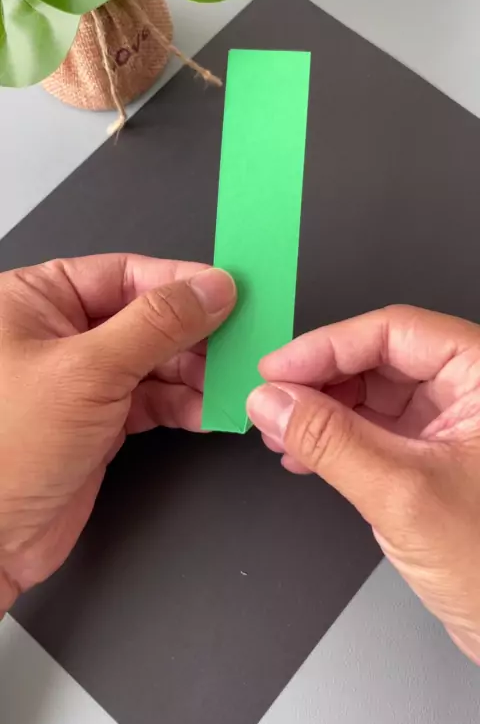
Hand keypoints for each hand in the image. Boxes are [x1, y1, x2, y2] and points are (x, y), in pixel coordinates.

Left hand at [0, 255, 235, 613]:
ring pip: (157, 362)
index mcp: (37, 301)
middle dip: (196, 334)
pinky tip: (212, 410)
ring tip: (235, 381)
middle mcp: (60, 335)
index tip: (229, 290)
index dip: (181, 282)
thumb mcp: (89, 371)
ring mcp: (83, 380)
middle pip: (147, 318)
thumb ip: (157, 325)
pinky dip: (185, 405)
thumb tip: (211, 289)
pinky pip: (155, 400)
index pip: (124, 274)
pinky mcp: (101, 421)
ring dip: (198, 373)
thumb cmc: (7, 449)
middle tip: (242, 341)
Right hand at [248, 305, 479, 663]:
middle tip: (271, 400)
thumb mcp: (404, 494)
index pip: (395, 332)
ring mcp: (450, 427)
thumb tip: (274, 401)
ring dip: (320, 411)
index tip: (278, 369)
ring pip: (371, 395)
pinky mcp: (432, 459)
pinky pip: (373, 431)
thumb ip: (331, 440)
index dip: (328, 345)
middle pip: (379, 359)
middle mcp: (471, 394)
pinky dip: (334, 440)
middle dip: (319, 380)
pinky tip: (302, 455)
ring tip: (280, 431)